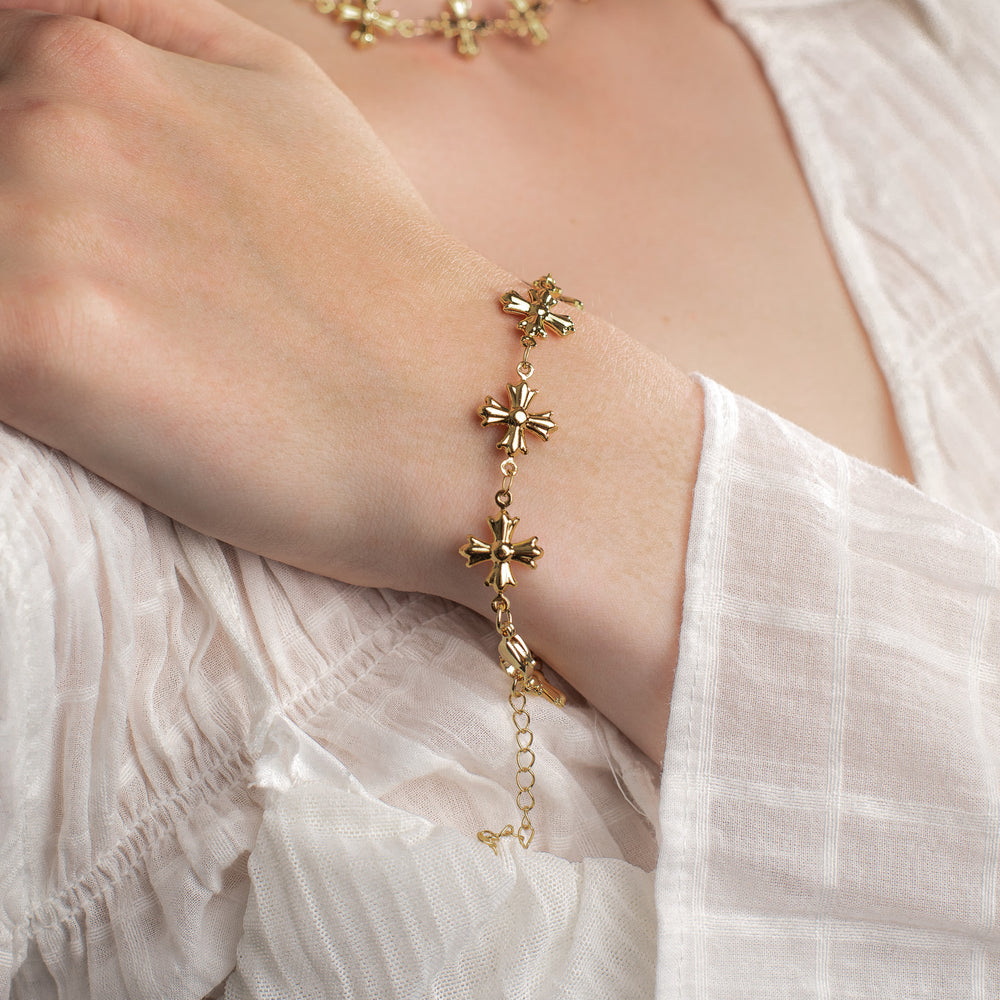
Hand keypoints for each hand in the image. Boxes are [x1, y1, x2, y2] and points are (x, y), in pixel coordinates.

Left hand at [0, 0, 703, 759]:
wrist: (454, 410)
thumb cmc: (384, 273)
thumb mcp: (283, 94)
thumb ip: (152, 34)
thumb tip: (46, 30)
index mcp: (95, 56)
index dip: (42, 196)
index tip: (114, 254)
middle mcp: (48, 116)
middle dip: (42, 252)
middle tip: (154, 320)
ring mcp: (31, 227)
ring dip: (36, 316)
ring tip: (147, 369)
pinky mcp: (28, 347)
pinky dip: (25, 387)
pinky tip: (111, 408)